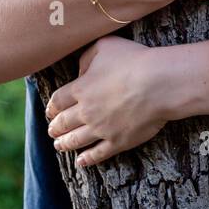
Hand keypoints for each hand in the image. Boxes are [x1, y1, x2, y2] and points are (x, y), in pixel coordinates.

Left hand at [45, 35, 175, 167]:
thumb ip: (87, 57)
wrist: (159, 84)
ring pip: (76, 140)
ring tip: (59, 146)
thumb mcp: (105, 46)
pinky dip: (87, 159)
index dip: (51, 107)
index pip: (58, 101)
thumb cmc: (134, 60)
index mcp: (82, 89)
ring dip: (65, 144)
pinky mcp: (118, 141)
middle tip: (51, 131)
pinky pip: (98, 153)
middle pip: (64, 123)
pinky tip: (81, 162)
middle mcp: (87, 112)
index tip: (49, 112)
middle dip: (55, 128)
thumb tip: (80, 72)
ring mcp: (102, 129)